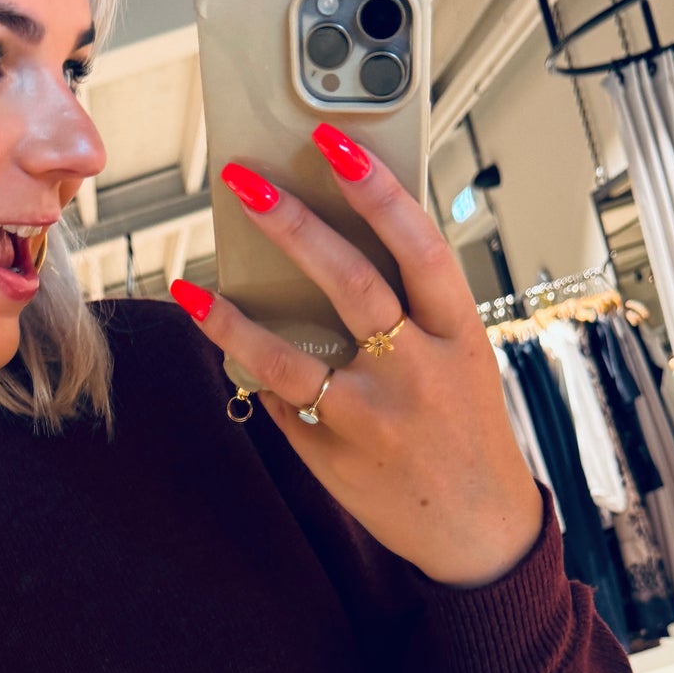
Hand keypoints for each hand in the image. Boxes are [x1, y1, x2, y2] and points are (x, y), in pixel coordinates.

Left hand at [171, 124, 543, 588]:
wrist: (478, 529)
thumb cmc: (465, 432)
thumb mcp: (460, 361)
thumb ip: (409, 315)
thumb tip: (322, 260)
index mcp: (458, 332)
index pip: (419, 244)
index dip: (376, 189)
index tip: (335, 143)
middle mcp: (419, 369)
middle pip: (351, 282)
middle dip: (292, 225)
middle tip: (245, 182)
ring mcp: (375, 415)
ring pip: (292, 355)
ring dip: (234, 317)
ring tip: (194, 282)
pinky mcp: (338, 451)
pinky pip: (282, 401)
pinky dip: (251, 371)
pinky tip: (222, 342)